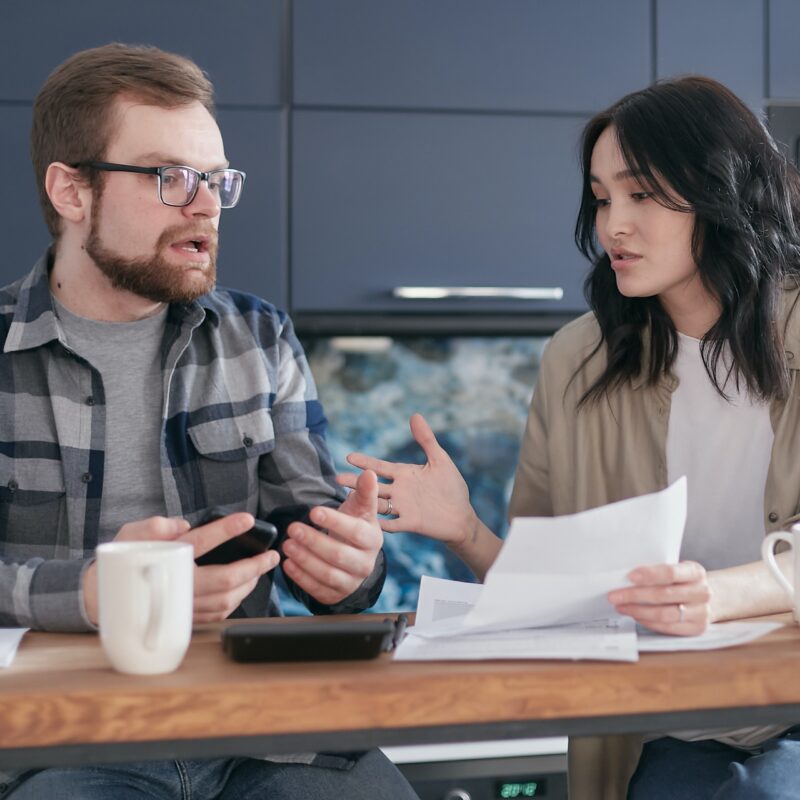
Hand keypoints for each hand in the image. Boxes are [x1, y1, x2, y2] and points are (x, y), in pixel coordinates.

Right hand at [83, 514, 279, 625]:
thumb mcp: (130, 535)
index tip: (248, 519)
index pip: (202, 542)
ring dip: (248, 586)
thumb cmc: (120, 560)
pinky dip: (234, 602)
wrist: (101, 596)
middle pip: (224, 580)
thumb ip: (153, 527)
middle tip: (272, 555)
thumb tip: (180, 525)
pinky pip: (216, 614)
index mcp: (167, 560)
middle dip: (254, 567)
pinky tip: (243, 589)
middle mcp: (178, 587)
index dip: (226, 529)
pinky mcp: (184, 619)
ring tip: (261, 570)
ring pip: (225, 601)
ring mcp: (182, 607)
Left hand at [281, 469, 383, 604]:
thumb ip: (365, 491)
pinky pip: (317, 589)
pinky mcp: (336, 594)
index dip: (335, 523)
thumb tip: (369, 473)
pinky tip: (288, 564)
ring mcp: (352, 582)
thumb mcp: (361, 509)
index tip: (313, 511)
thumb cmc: (355, 526)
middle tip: (292, 529)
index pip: (356, 532)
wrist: (356, 557)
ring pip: (328, 574)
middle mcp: (365, 563)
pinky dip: (301, 577)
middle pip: (339, 555)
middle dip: (314, 542)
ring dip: (305, 560)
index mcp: (372, 539)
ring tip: (287, 545)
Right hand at [339, 413, 477, 545]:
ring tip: (346, 498)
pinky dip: (380, 523)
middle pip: (373, 485)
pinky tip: (368, 521)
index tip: (349, 457)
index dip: (365, 462)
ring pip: (378, 503)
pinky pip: (392, 523)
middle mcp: (399, 491)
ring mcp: (403, 507)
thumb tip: (415, 415)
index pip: (380, 467)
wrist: (462, 516)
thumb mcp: (440, 460)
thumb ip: (426, 440)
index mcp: (404, 474)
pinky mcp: (410, 523)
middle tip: (337, 478)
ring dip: (364, 500)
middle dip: (355, 482)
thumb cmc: (452, 487)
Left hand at [607, 561, 711, 635]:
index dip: (649, 574)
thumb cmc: (682, 581)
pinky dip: (647, 621)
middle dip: (634, 595)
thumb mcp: (676, 569)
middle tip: (614, 595)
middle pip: (663, 594)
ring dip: (637, 611)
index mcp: (695, 572)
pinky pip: (667, 627)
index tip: (629, 576)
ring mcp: (701, 612)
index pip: (670, 573)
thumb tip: (625, 576)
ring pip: (664, 614)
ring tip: (621, 606)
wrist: (704, 598)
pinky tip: (635, 615)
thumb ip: (657, 571)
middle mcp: (702, 592)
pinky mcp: (697, 628)